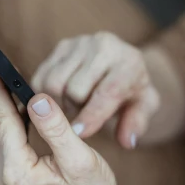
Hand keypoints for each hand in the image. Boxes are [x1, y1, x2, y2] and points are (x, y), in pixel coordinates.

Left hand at [0, 62, 118, 184]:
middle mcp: (5, 175)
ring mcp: (7, 176)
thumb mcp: (79, 156)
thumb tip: (38, 99)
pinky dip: (5, 115)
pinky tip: (15, 101)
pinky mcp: (13, 173)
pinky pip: (3, 138)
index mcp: (18, 171)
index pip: (2, 121)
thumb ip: (56, 128)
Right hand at [31, 33, 159, 148]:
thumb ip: (137, 123)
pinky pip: (41, 76)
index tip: (78, 133)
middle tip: (82, 115)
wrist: (122, 63)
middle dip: (76, 110)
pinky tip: (60, 99)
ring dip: (59, 102)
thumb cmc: (132, 90)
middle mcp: (104, 46)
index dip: (91, 116)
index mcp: (129, 62)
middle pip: (75, 89)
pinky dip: (45, 94)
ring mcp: (81, 43)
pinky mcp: (62, 45)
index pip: (107, 91)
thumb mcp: (143, 107)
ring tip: (74, 106)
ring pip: (54, 83)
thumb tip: (127, 141)